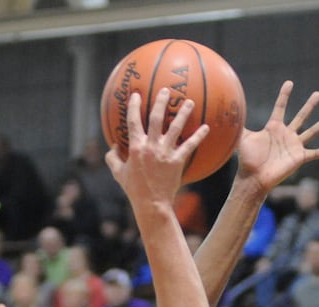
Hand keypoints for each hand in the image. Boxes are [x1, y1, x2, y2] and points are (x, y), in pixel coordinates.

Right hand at [107, 88, 209, 208]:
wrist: (151, 204)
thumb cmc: (134, 190)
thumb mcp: (119, 174)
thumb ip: (113, 159)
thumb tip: (111, 147)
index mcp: (135, 147)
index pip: (133, 121)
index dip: (134, 106)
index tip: (136, 95)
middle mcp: (150, 146)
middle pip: (156, 118)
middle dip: (160, 102)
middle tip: (166, 90)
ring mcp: (165, 153)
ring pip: (175, 128)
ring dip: (183, 113)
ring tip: (190, 102)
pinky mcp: (177, 161)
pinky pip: (189, 146)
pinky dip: (198, 136)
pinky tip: (206, 127)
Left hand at [235, 82, 318, 192]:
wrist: (253, 179)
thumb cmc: (247, 160)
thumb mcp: (243, 138)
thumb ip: (239, 124)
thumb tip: (228, 111)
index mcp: (274, 128)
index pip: (280, 108)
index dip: (284, 95)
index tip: (290, 83)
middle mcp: (286, 135)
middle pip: (301, 116)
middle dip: (309, 105)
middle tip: (318, 93)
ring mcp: (294, 146)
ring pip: (312, 131)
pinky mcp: (299, 158)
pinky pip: (316, 153)